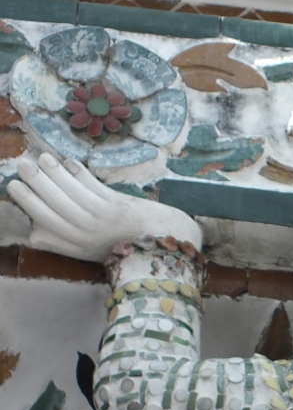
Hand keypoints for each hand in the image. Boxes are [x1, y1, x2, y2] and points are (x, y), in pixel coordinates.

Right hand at [8, 153, 201, 261]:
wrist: (161, 243)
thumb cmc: (120, 244)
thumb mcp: (88, 251)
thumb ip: (61, 243)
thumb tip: (32, 234)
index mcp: (77, 244)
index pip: (46, 220)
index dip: (29, 203)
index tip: (13, 186)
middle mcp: (88, 232)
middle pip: (57, 204)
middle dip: (38, 184)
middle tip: (22, 165)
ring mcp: (103, 217)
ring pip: (73, 193)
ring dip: (56, 174)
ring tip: (42, 158)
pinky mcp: (118, 204)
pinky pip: (94, 187)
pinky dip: (80, 174)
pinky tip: (68, 162)